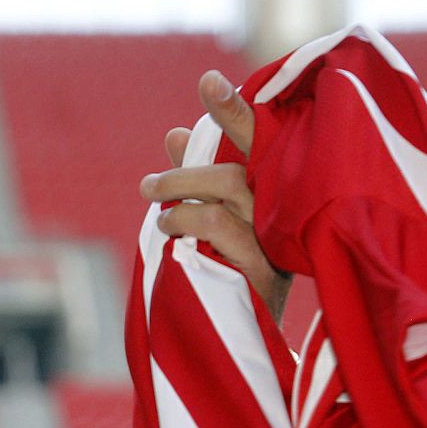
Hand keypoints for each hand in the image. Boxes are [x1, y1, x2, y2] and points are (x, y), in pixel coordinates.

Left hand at [138, 70, 290, 323]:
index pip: (257, 139)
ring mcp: (274, 237)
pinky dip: (190, 224)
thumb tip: (177, 134)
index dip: (233, 108)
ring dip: (181, 197)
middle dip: (184, 169)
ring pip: (226, 192)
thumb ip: (196, 179)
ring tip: (158, 214)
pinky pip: (223, 231)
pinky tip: (170, 235)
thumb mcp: (214, 225)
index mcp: (269, 193)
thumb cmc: (234, 278)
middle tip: (147, 185)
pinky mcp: (265, 268)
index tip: (207, 80)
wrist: (251, 347)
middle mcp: (279, 209)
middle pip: (234, 167)